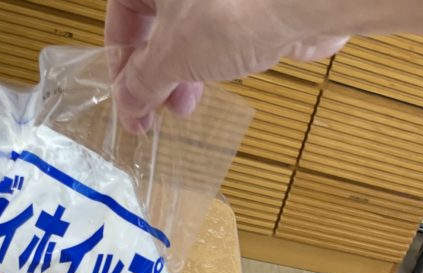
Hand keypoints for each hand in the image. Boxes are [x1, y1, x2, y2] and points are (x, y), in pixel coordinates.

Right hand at [105, 0, 348, 127]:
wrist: (302, 2)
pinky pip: (219, 33)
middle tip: (156, 111)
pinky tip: (212, 85)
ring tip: (185, 107)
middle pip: (154, 23)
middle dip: (154, 72)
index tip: (127, 101)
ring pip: (188, 30)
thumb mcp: (174, 54)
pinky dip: (210, 60)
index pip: (121, 14)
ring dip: (181, 72)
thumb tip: (128, 103)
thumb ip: (145, 81)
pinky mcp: (251, 6)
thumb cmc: (234, 8)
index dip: (120, 61)